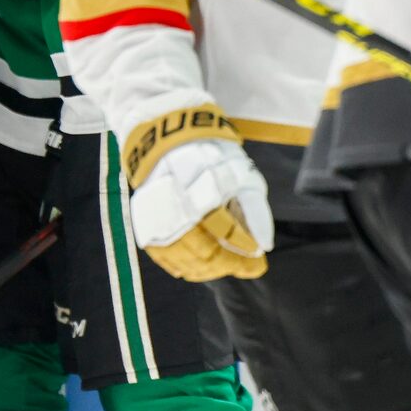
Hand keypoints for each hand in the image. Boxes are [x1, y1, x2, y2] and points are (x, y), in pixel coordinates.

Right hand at [123, 104, 274, 280]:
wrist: (168, 139)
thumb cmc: (211, 159)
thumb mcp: (241, 176)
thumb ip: (254, 212)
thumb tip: (263, 246)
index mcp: (204, 193)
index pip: (228, 233)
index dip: (246, 250)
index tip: (260, 259)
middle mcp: (179, 210)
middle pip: (207, 254)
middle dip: (231, 265)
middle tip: (248, 267)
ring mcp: (159, 220)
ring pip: (186, 262)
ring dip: (210, 271)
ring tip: (227, 267)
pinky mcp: (146, 226)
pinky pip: (166, 259)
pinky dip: (184, 268)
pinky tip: (198, 270)